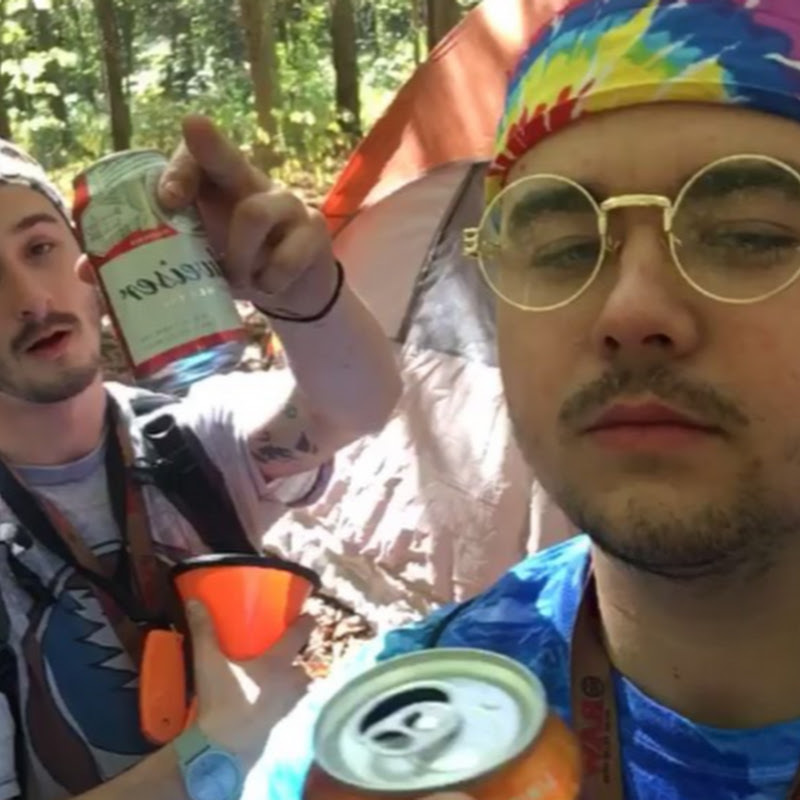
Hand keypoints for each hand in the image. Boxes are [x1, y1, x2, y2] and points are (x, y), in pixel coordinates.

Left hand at [157, 115, 337, 316]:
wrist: (294, 289)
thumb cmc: (239, 265)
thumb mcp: (203, 259)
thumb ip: (163, 256)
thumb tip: (94, 273)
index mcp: (218, 187)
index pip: (195, 161)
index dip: (179, 171)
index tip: (167, 199)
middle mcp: (252, 184)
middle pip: (230, 158)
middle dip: (210, 145)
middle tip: (192, 133)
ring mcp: (287, 204)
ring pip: (253, 214)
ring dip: (238, 256)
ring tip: (236, 279)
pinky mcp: (313, 230)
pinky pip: (287, 255)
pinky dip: (270, 278)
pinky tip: (267, 285)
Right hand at [186, 600, 312, 764]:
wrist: (224, 749)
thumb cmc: (222, 700)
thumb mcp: (209, 662)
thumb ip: (204, 630)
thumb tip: (195, 600)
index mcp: (277, 664)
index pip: (298, 638)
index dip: (306, 625)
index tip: (311, 616)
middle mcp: (287, 683)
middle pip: (305, 668)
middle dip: (301, 661)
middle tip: (290, 653)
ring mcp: (285, 707)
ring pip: (300, 690)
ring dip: (296, 683)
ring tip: (282, 678)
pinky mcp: (278, 725)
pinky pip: (288, 709)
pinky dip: (284, 703)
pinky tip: (268, 702)